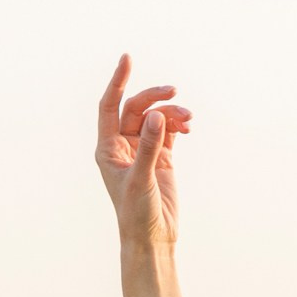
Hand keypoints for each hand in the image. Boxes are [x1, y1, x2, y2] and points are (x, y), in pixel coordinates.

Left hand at [95, 54, 191, 253]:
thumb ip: (150, 147)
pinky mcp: (161, 157)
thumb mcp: (142, 179)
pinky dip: (178, 124)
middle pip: (136, 108)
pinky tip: (189, 127)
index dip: (118, 81)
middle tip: (175, 92)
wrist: (153, 238)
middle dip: (155, 98)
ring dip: (171, 113)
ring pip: (155, 118)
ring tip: (189, 119)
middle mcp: (122, 145)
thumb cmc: (138, 213)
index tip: (128, 59)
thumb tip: (158, 115)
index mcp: (107, 148)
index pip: (109, 106)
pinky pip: (168, 130)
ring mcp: (142, 150)